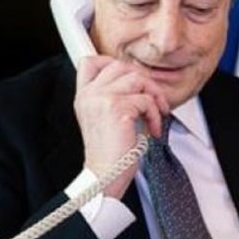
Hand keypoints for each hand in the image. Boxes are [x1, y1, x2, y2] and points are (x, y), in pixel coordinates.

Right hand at [74, 55, 169, 197]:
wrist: (104, 177)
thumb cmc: (110, 153)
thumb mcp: (105, 119)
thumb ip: (112, 96)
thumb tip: (138, 81)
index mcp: (83, 96)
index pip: (90, 62)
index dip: (112, 63)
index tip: (131, 80)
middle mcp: (89, 95)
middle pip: (121, 66)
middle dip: (143, 82)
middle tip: (153, 102)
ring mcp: (101, 99)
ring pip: (137, 79)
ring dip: (153, 97)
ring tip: (155, 116)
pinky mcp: (117, 108)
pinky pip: (146, 100)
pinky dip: (155, 115)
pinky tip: (153, 130)